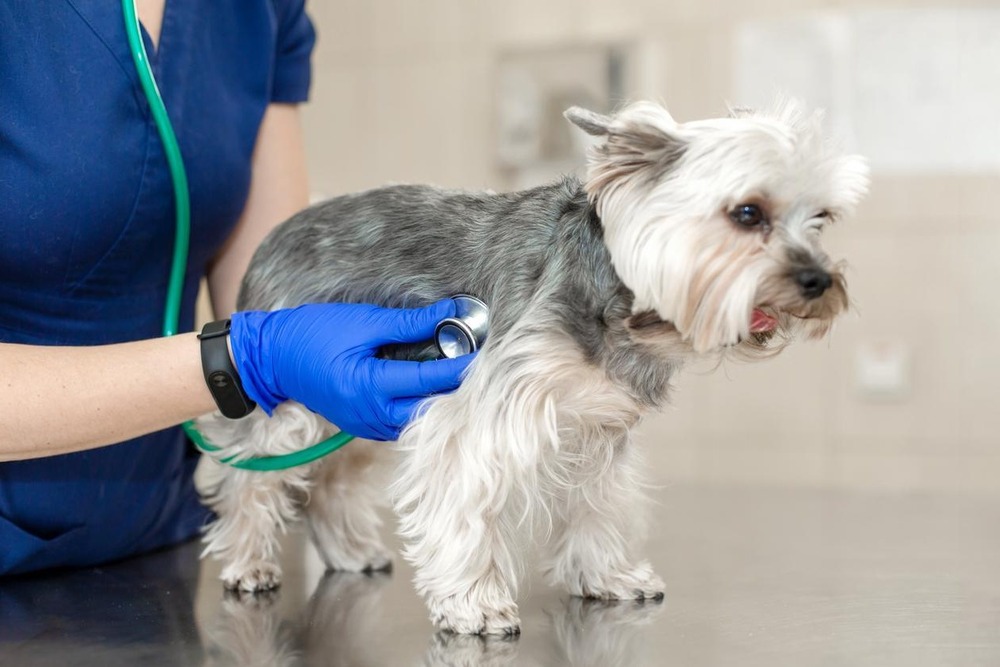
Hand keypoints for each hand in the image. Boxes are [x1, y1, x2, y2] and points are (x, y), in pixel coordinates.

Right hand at [229, 299, 474, 439]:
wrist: (270, 359)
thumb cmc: (313, 334)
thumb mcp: (363, 321)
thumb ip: (411, 323)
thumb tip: (452, 313)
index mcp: (370, 387)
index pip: (430, 380)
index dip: (462, 367)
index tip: (487, 352)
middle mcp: (371, 414)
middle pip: (429, 410)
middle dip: (456, 391)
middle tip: (483, 368)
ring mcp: (367, 425)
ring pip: (417, 421)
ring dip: (439, 402)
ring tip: (463, 378)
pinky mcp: (363, 425)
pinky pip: (401, 422)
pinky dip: (419, 407)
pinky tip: (433, 389)